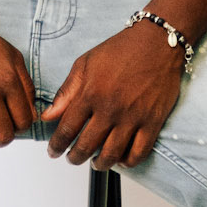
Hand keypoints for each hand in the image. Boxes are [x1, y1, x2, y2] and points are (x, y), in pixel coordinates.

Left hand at [41, 24, 184, 167]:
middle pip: (86, 146)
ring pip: (111, 154)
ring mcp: (132, 117)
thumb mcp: (85, 64)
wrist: (157, 42)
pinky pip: (139, 152)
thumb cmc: (121, 50)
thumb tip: (48, 116)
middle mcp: (110, 109)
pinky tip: (121, 159)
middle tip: (72, 159)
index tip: (54, 151)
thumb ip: (66, 92)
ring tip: (95, 163)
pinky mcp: (152, 122)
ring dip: (99, 164)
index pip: (67, 129)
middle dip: (75, 158)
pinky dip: (128, 162)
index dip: (57, 145)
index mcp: (90, 94)